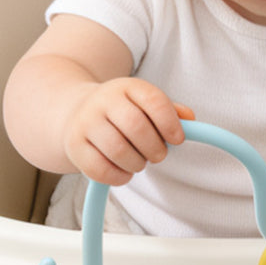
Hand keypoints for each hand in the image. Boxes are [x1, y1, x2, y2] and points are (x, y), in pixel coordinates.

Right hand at [63, 78, 192, 184]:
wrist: (75, 112)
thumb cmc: (121, 112)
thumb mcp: (143, 104)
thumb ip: (169, 111)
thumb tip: (190, 119)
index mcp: (126, 87)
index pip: (154, 101)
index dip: (171, 123)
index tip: (177, 140)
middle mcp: (103, 101)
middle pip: (136, 127)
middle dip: (155, 148)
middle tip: (158, 155)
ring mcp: (85, 123)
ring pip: (118, 150)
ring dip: (137, 164)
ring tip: (139, 162)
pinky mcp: (74, 146)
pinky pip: (100, 169)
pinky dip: (119, 177)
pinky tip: (124, 172)